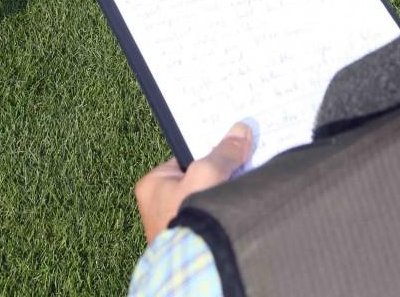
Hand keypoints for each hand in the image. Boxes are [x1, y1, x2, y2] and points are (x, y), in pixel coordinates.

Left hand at [134, 122, 252, 243]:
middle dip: (218, 169)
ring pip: (206, 195)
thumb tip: (240, 131)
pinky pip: (212, 213)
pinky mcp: (193, 238)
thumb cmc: (188, 219)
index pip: (184, 156)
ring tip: (246, 178)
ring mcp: (177, 223)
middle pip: (197, 175)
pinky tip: (240, 202)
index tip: (227, 140)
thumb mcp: (206, 173)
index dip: (206, 147)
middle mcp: (160, 204)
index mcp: (153, 184)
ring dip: (223, 189)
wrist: (195, 267)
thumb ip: (224, 152)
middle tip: (242, 156)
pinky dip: (225, 208)